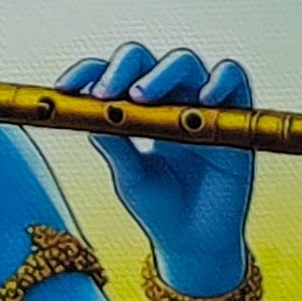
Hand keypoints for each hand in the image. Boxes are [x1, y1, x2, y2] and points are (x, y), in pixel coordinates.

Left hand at [67, 41, 256, 299]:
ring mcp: (200, 102)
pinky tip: (204, 99)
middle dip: (122, 68)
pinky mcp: (234, 114)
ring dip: (162, 72)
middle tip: (106, 93)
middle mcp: (167, 97)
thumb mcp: (130, 178)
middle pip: (145, 58)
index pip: (111, 74)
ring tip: (143, 96)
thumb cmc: (159, 209)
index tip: (67, 87)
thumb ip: (114, 146)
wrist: (197, 242)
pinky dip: (220, 79)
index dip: (89, 72)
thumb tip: (89, 111)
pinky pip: (234, 78)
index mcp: (136, 108)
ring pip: (185, 62)